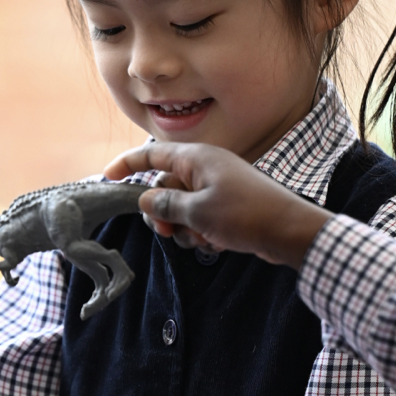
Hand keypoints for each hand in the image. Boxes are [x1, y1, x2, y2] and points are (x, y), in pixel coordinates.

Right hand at [104, 142, 331, 269]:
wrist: (289, 231)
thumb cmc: (246, 215)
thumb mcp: (197, 212)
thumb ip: (165, 205)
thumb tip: (144, 200)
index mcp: (197, 159)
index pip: (152, 154)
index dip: (127, 164)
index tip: (107, 177)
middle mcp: (206, 168)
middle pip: (165, 187)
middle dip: (161, 213)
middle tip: (165, 231)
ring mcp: (218, 187)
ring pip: (182, 207)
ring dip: (183, 227)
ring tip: (202, 238)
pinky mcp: (228, 206)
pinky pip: (200, 217)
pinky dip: (201, 231)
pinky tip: (217, 241)